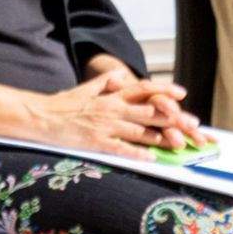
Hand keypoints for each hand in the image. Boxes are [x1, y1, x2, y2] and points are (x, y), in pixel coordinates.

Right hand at [30, 71, 203, 158]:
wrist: (40, 116)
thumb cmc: (63, 104)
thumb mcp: (85, 89)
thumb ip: (104, 82)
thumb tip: (120, 75)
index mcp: (112, 95)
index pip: (143, 89)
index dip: (164, 90)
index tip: (182, 94)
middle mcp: (112, 108)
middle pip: (149, 111)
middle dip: (172, 119)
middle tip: (192, 125)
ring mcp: (105, 125)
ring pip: (139, 130)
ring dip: (161, 137)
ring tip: (180, 142)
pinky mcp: (96, 141)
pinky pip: (121, 148)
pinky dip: (137, 153)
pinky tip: (151, 158)